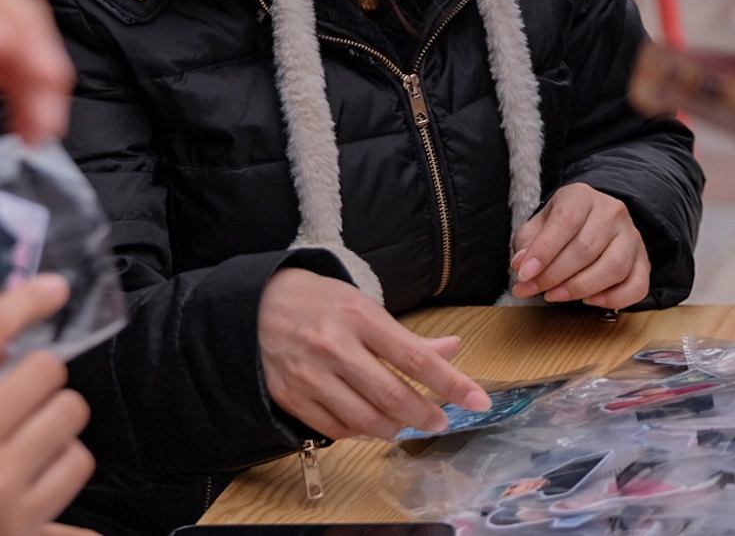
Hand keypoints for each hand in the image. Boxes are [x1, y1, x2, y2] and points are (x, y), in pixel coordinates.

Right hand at [258, 267, 490, 439]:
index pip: (416, 358)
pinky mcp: (291, 397)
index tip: (479, 400)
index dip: (452, 383)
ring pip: (366, 421)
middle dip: (426, 415)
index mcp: (358, 317)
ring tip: (406, 422)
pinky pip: (336, 430)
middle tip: (441, 421)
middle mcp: (334, 347)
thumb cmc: (318, 302)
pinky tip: (369, 422)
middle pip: (393, 396)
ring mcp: (310, 375)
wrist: (255, 304)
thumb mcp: (363, 306)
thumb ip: (407, 336)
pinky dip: (360, 432)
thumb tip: (452, 349)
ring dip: (395, 428)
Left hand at [509, 183, 650, 306]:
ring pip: (614, 267)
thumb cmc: (563, 224)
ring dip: (581, 288)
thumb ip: (527, 243)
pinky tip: (590, 301)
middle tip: (533, 290)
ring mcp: (632, 236)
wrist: (594, 218)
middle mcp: (612, 212)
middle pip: (586, 248)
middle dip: (555, 275)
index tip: (524, 274)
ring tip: (555, 296)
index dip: (544, 251)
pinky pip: (638, 285)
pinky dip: (615, 299)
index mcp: (582, 196)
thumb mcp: (539, 224)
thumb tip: (522, 265)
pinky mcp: (644, 260)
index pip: (566, 221)